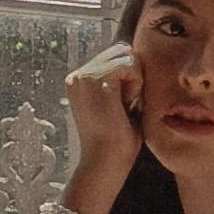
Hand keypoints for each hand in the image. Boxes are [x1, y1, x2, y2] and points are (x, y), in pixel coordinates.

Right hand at [60, 38, 144, 213]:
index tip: (123, 106)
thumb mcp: (119, 105)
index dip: (130, 77)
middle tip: (126, 105)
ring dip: (135, 81)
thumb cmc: (117, 142)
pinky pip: (130, 64)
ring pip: (127, 56)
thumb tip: (136, 59)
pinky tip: (126, 104)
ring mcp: (83, 76)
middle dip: (132, 74)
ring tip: (124, 106)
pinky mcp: (95, 80)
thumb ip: (122, 82)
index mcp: (79, 81)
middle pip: (121, 50)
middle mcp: (77, 76)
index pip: (115, 56)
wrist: (105, 163)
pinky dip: (136, 84)